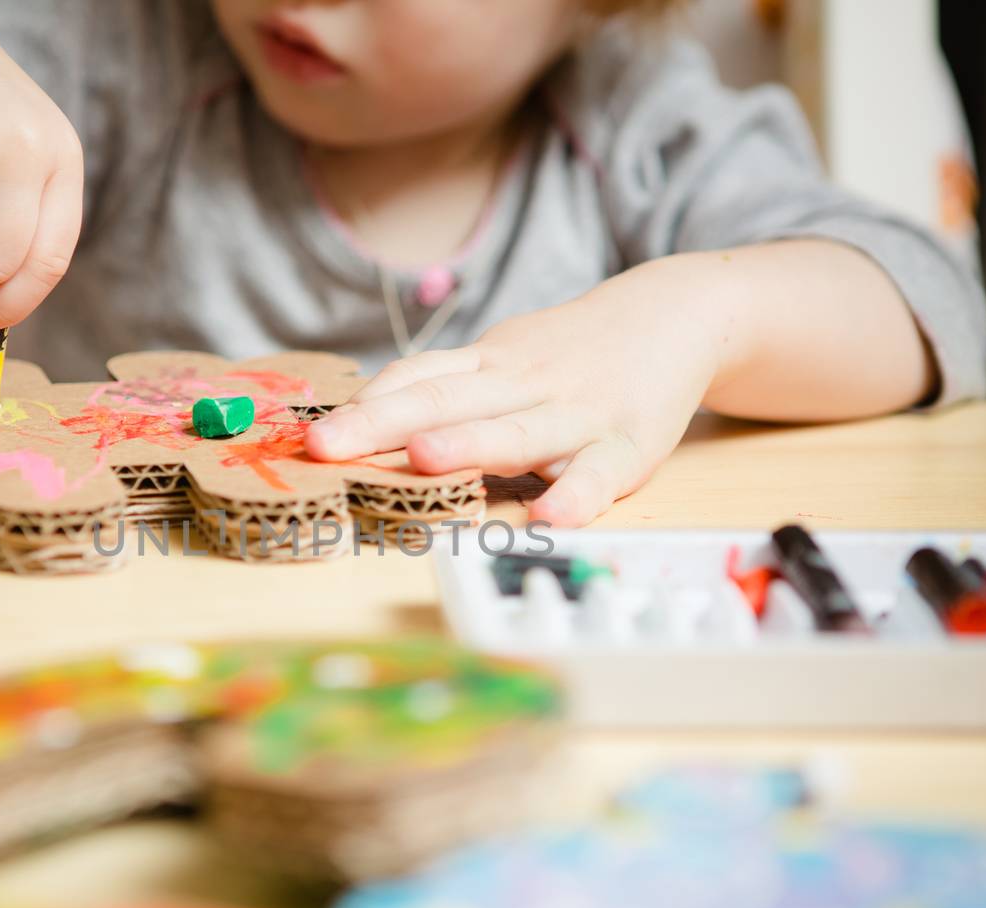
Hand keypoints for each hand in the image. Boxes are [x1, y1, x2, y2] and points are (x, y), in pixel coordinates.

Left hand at [306, 254, 729, 526]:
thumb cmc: (569, 351)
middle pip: (446, 402)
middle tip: (325, 447)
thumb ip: (443, 386)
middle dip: (381, 425)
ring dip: (471, 444)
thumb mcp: (502, 356)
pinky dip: (576, 493)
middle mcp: (524, 383)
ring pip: (518, 430)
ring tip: (424, 460)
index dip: (364, 406)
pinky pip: (599, 473)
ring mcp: (576, 413)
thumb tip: (361, 420)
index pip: (416, 380)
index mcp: (487, 365)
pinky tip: (550, 515)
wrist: (675, 313)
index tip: (310, 435)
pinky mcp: (628, 445)